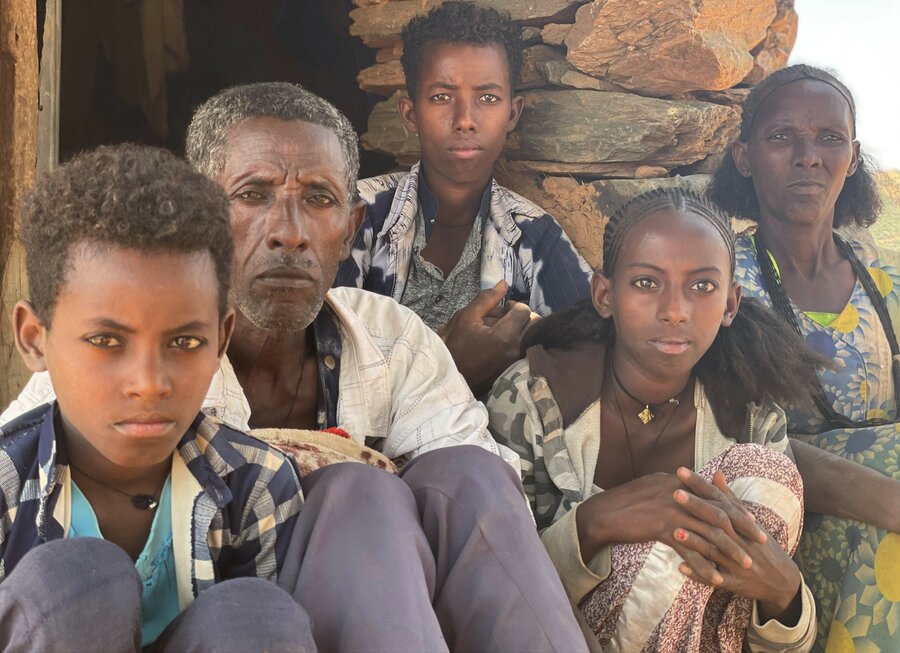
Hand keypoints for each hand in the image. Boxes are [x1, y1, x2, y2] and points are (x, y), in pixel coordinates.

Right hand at [439, 281, 538, 394]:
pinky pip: (526, 350)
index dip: (512, 305)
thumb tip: (503, 284)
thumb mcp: (465, 318)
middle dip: (522, 316)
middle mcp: (516, 349)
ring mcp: (517, 362)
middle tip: (505, 318)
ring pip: (531, 337)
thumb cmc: (455, 346)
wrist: (450, 377)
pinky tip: (503, 344)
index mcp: (505, 335)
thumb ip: (486, 299)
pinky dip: (519, 342)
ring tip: (502, 331)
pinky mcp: (516, 370)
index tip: (501, 308)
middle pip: (534, 323)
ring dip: (521, 329)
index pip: (524, 310)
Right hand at [576, 471, 765, 580]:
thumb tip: (693, 488)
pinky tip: (715, 579)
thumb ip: (677, 486)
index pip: (716, 496)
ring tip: (745, 563)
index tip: (753, 522)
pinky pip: (690, 551)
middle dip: (743, 529)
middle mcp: (679, 494)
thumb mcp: (654, 486)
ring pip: (709, 533)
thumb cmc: (627, 500)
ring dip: (730, 551)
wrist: (605, 512)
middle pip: (719, 513)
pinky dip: (705, 567)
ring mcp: (672, 511)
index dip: (737, 510)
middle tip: (760, 542)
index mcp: (679, 482)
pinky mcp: (663, 529)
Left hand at [675, 470, 802, 623]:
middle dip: (696, 507)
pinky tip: (681, 567)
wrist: (782, 580)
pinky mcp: (734, 582)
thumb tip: (716, 472)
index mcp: (739, 521)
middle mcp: (738, 539)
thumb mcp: (748, 521)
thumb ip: (729, 498)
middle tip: (674, 493)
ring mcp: (736, 561)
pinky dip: (699, 573)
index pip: (717, 498)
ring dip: (694, 542)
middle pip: (716, 520)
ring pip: (714, 550)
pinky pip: (715, 578)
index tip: (680, 471)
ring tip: (674, 531)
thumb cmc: (760, 545)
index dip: (699, 485)